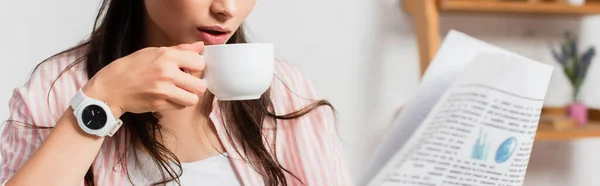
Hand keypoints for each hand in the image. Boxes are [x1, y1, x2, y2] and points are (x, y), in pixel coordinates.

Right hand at [82, 42, 206, 116]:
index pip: (199, 63)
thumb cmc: (130, 68)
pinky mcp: (159, 105)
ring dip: (189, 97)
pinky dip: (178, 104)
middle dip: (197, 85)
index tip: (191, 68)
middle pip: (200, 85)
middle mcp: (167, 73)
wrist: (110, 88)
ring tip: (180, 92)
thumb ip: (179, 50)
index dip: (197, 66)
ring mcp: (163, 91)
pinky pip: (180, 107)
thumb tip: (200, 46)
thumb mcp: (152, 52)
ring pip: (193, 99)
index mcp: (166, 56)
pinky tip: (169, 97)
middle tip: (189, 84)